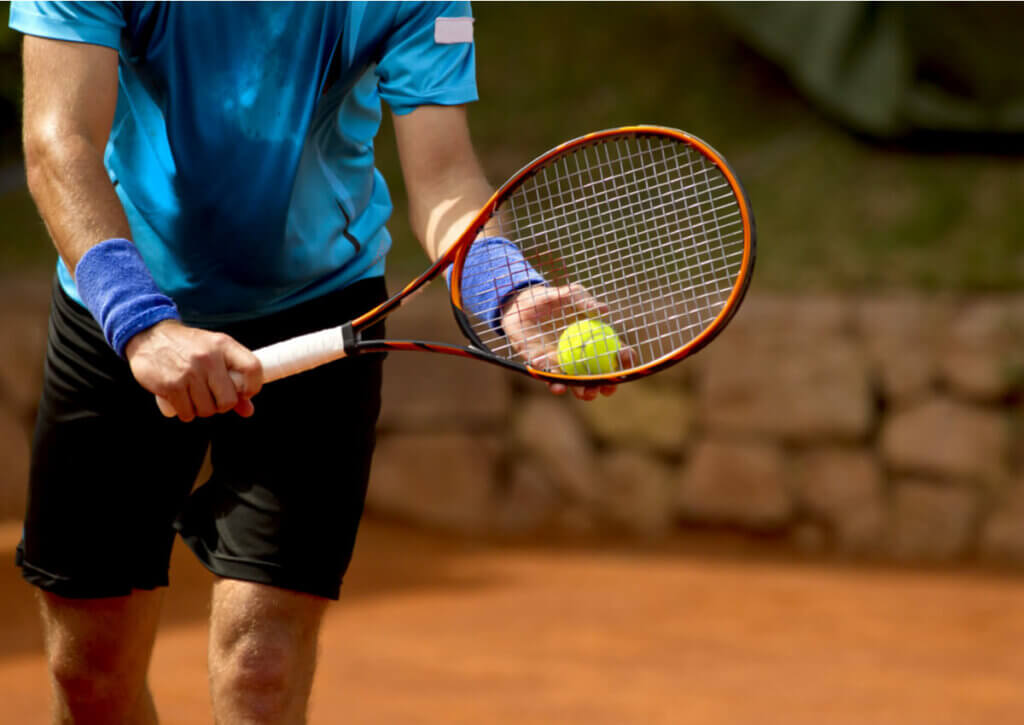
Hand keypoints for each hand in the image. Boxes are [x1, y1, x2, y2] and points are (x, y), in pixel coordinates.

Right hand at [125, 319, 262, 421]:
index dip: (253, 387)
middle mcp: (208, 357)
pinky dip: (186, 412)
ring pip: (207, 410)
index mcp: (223, 345)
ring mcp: (189, 372)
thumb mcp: (214, 352)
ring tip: (194, 396)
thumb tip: (248, 411)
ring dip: (201, 409)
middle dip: (221, 405)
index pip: (253, 369)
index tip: (244, 393)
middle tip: (212, 397)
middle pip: (229, 400)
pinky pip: (187, 413)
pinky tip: (181, 400)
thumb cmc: (188, 347)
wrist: (150, 335)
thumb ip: (233, 379)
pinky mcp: (171, 385)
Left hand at [501, 283, 625, 400]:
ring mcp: (562, 363)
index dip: (624, 359)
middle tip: (606, 388)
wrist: (521, 303)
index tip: (625, 359)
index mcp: (594, 340)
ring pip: (575, 382)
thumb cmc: (551, 297)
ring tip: (585, 394)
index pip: (615, 353)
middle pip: (598, 375)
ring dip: (581, 391)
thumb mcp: (569, 294)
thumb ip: (584, 301)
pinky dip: (553, 381)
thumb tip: (604, 310)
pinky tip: (557, 385)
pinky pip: (548, 376)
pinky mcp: (542, 366)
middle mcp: (581, 356)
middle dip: (605, 385)